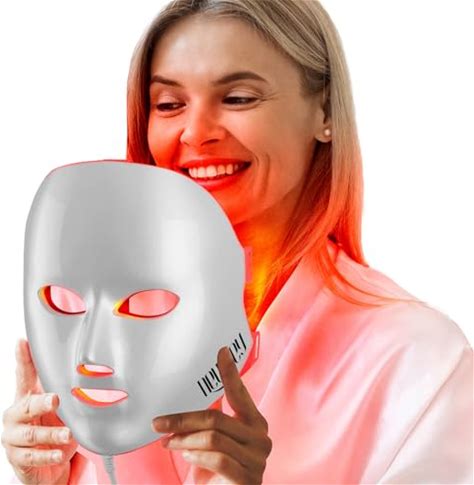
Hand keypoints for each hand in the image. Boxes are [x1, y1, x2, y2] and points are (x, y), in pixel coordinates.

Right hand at [1, 339, 77, 484]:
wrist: (47, 464)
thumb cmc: (54, 427)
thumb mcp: (62, 408)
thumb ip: (67, 393)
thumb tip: (89, 374)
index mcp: (27, 397)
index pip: (24, 375)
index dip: (23, 358)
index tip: (22, 342)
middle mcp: (17, 415)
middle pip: (27, 405)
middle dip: (42, 403)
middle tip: (56, 399)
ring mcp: (13, 437)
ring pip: (31, 435)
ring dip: (52, 435)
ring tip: (68, 435)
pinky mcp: (17, 458)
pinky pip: (32, 458)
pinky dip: (48, 456)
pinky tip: (59, 455)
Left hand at [152, 346, 271, 484]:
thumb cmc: (218, 471)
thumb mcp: (214, 441)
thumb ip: (210, 420)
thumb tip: (186, 401)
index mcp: (255, 423)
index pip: (240, 394)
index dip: (230, 372)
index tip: (221, 351)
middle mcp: (261, 438)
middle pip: (216, 418)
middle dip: (182, 419)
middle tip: (159, 423)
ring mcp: (257, 460)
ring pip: (213, 438)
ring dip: (184, 439)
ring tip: (170, 442)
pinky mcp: (248, 480)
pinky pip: (218, 458)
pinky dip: (197, 455)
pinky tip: (187, 454)